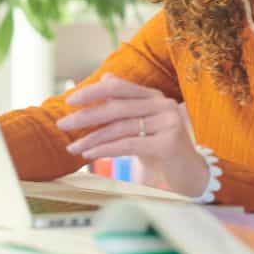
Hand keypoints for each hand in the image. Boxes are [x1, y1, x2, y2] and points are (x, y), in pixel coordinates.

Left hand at [55, 73, 209, 197]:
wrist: (191, 175)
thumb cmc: (161, 150)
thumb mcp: (142, 125)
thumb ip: (125, 104)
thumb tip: (105, 78)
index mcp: (155, 96)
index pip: (120, 87)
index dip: (94, 91)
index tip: (70, 100)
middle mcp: (164, 104)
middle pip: (117, 107)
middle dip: (86, 116)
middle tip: (62, 124)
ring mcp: (168, 122)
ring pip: (120, 127)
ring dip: (92, 139)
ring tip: (73, 147)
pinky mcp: (169, 142)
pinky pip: (129, 144)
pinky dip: (105, 149)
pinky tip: (90, 154)